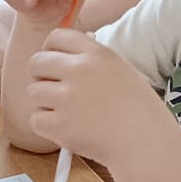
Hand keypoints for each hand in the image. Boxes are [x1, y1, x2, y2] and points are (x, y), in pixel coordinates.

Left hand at [21, 29, 170, 165]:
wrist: (147, 144)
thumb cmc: (139, 111)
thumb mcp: (122, 71)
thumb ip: (93, 60)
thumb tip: (64, 53)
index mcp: (96, 54)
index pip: (57, 37)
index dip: (50, 50)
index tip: (53, 64)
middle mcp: (79, 71)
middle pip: (36, 62)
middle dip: (41, 77)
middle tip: (55, 92)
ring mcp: (67, 97)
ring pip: (33, 92)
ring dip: (44, 103)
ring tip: (67, 114)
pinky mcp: (60, 124)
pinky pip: (36, 119)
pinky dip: (47, 127)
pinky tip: (68, 130)